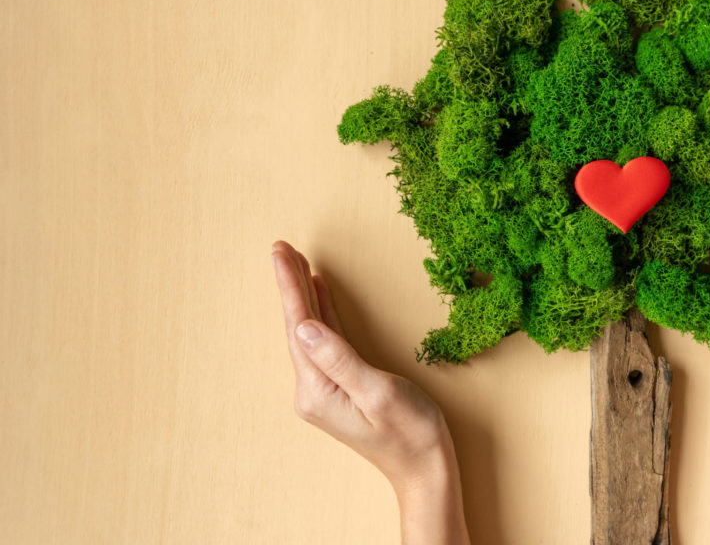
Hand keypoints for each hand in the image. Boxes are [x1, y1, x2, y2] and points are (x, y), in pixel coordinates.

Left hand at [270, 241, 452, 496]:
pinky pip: (325, 342)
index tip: (280, 253)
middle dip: (290, 285)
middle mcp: (313, 391)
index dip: (291, 287)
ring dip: (303, 297)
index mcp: (318, 390)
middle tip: (280, 247)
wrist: (423, 467)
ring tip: (295, 263)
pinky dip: (322, 315)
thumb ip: (339, 358)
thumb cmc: (409, 431)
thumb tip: (305, 327)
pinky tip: (319, 297)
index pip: (300, 327)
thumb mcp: (377, 392)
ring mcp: (326, 390)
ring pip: (310, 332)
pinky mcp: (340, 388)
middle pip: (298, 326)